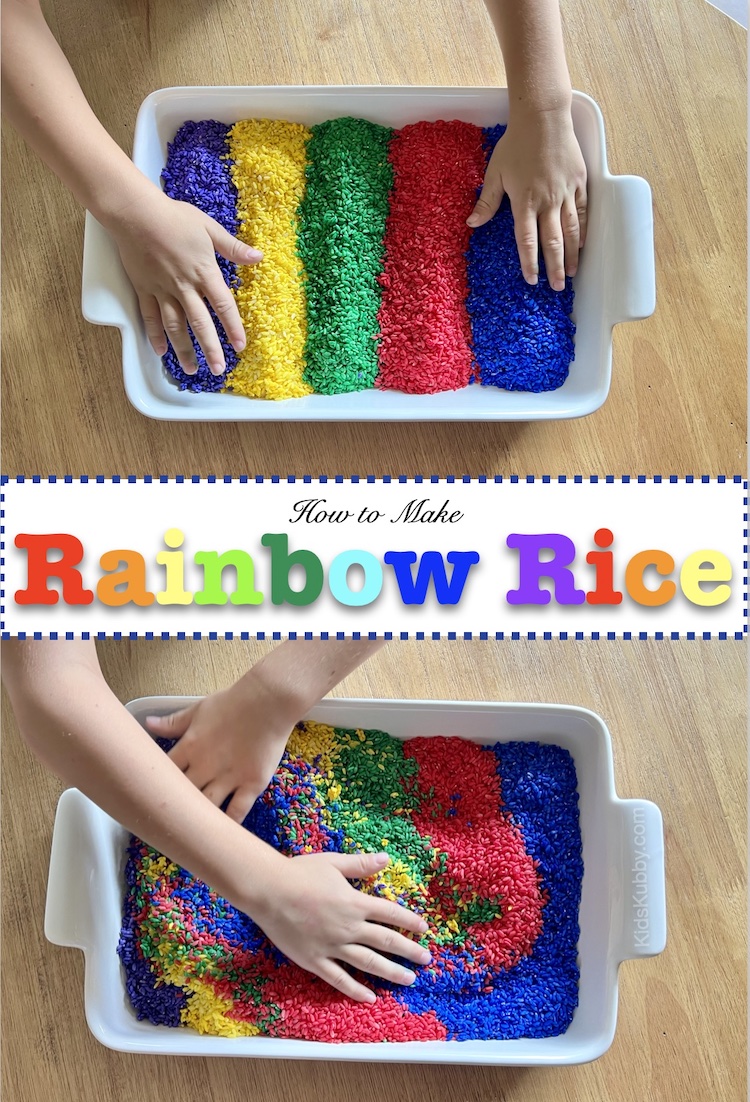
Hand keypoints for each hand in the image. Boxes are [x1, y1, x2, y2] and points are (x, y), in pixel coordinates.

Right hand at [107, 188, 261, 374]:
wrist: (135, 213)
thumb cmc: (173, 217)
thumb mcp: (209, 227)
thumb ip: (232, 247)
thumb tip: (258, 257)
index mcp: (203, 272)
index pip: (223, 305)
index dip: (233, 327)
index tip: (240, 346)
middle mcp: (183, 286)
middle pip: (199, 323)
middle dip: (210, 349)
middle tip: (218, 369)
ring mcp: (162, 290)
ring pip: (174, 326)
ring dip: (183, 349)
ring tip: (191, 369)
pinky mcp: (143, 289)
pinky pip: (150, 317)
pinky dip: (155, 335)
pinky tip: (160, 351)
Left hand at [145, 685, 292, 822]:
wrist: (270, 701)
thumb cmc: (233, 703)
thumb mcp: (199, 709)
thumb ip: (174, 722)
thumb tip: (147, 724)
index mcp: (189, 747)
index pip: (163, 772)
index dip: (153, 785)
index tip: (149, 794)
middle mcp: (206, 766)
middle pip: (181, 794)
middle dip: (172, 806)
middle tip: (165, 818)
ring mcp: (229, 778)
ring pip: (206, 806)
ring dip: (197, 819)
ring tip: (188, 832)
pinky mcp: (251, 784)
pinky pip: (237, 811)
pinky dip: (228, 824)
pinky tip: (221, 833)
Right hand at [251, 851, 431, 1001]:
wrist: (269, 891)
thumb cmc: (300, 873)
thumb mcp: (334, 863)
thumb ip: (361, 865)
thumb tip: (386, 860)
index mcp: (355, 903)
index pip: (390, 914)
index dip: (409, 921)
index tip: (424, 929)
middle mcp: (348, 927)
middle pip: (386, 941)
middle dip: (409, 951)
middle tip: (426, 959)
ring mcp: (332, 947)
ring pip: (368, 963)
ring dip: (391, 972)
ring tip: (409, 979)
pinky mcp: (315, 960)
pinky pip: (339, 979)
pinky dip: (356, 990)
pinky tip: (370, 997)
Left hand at [467, 107, 586, 289]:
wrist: (544, 117)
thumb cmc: (516, 144)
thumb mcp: (496, 172)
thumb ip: (487, 201)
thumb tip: (472, 224)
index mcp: (525, 202)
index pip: (527, 240)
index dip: (529, 262)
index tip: (531, 279)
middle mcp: (548, 201)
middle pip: (553, 242)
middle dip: (554, 267)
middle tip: (555, 288)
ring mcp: (566, 193)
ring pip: (571, 231)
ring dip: (571, 255)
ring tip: (571, 274)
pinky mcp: (579, 183)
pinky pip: (583, 212)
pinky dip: (583, 230)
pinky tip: (582, 245)